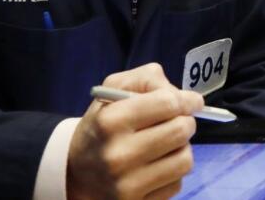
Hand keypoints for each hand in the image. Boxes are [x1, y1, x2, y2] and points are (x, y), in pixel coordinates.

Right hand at [67, 63, 204, 199]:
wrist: (76, 172)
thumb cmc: (103, 125)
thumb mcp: (114, 90)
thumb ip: (149, 80)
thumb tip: (189, 99)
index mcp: (110, 121)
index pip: (169, 103)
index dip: (184, 100)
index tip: (186, 102)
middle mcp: (118, 155)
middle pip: (181, 130)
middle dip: (184, 122)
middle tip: (174, 122)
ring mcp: (127, 184)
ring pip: (185, 159)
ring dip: (181, 148)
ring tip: (165, 145)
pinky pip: (177, 183)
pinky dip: (172, 172)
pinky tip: (156, 166)